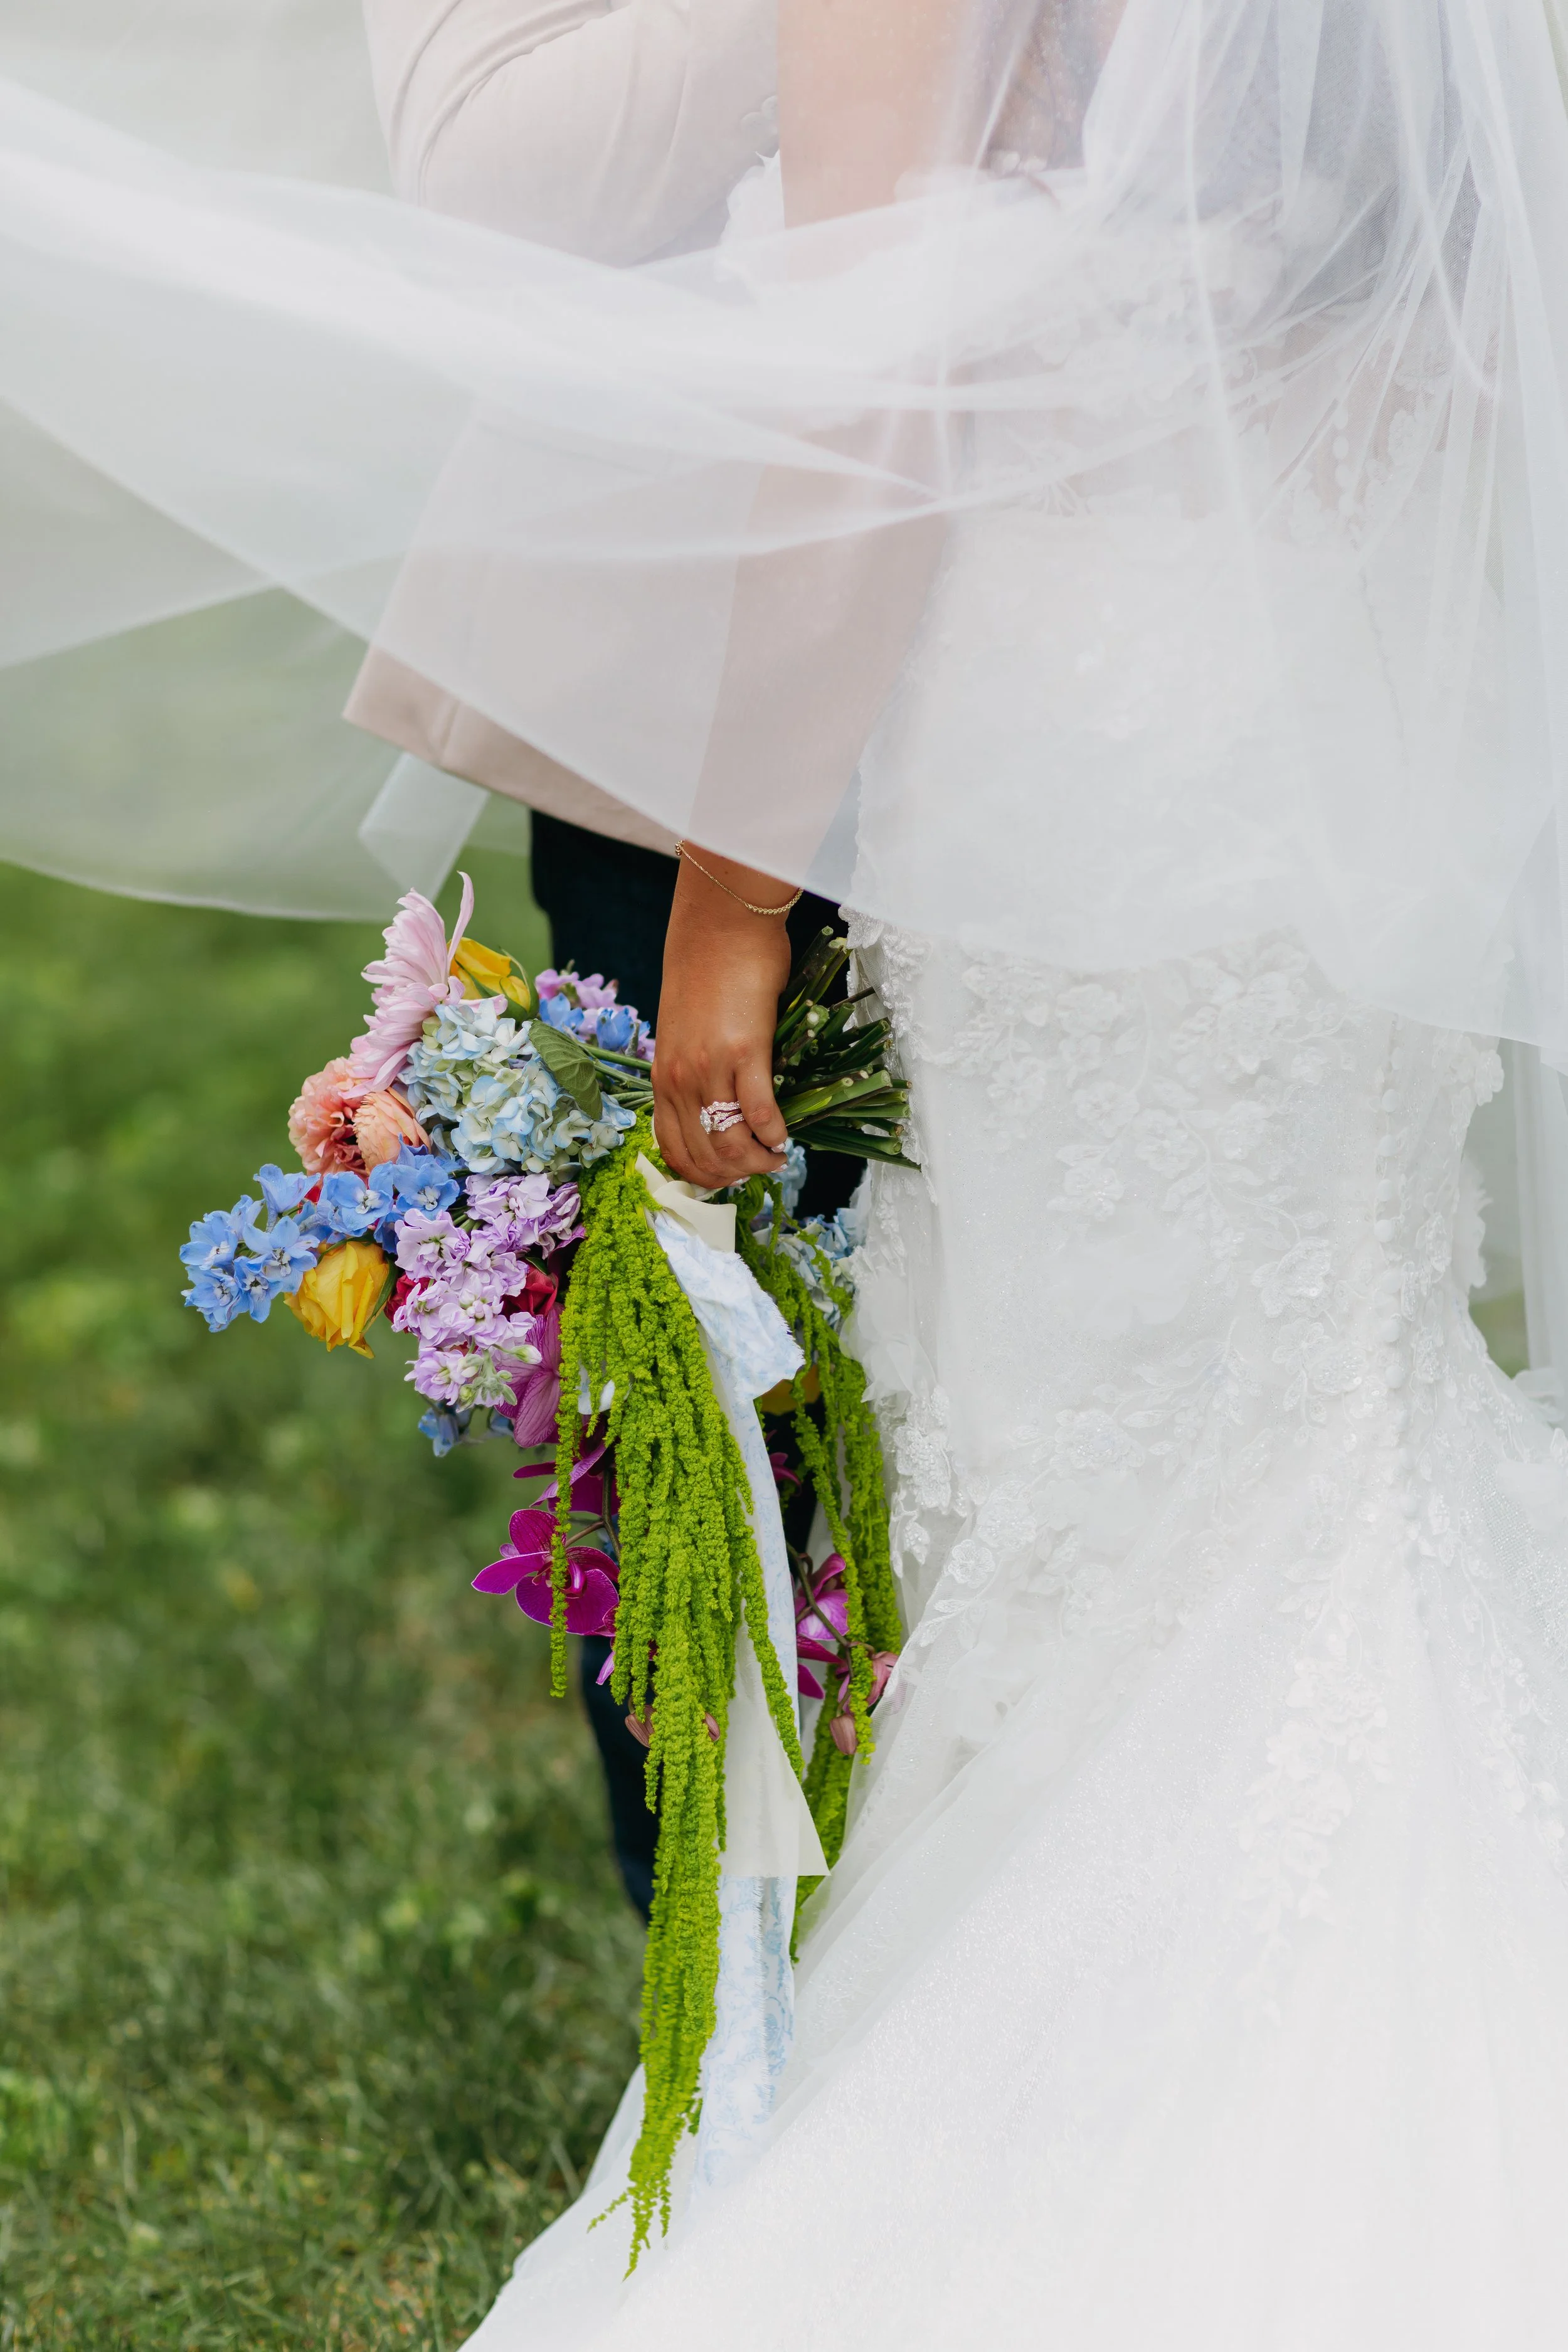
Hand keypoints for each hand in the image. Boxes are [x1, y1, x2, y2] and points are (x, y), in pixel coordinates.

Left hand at [652, 851, 793, 1187]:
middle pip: (704, 1155)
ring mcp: (710, 1069)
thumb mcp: (685, 1030)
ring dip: (758, 1160)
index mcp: (662, 1076)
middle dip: (735, 1174)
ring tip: (776, 1156)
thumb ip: (695, 1068)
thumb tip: (720, 1103)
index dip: (702, 1174)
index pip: (673, 1148)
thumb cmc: (707, 971)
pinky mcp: (746, 1053)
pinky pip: (761, 1113)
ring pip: (731, 1143)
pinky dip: (775, 1134)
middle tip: (761, 1168)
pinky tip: (786, 1136)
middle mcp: (680, 1079)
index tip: (728, 1176)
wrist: (719, 925)